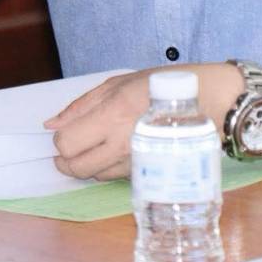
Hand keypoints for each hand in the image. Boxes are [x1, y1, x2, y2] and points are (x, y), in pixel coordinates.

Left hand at [47, 64, 240, 178]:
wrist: (210, 102)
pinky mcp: (150, 172)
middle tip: (70, 149)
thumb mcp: (118, 83)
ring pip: (95, 176)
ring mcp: (137, 162)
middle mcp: (123, 143)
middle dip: (66, 160)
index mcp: (112, 115)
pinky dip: (107, 168)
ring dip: (87, 164)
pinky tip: (115, 152)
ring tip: (97, 145)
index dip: (60, 139)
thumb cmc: (162, 86)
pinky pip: (116, 177)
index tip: (66, 132)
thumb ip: (81, 106)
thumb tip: (51, 125)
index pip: (66, 143)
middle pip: (76, 168)